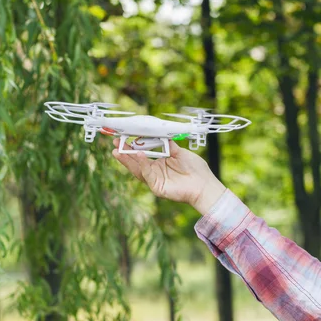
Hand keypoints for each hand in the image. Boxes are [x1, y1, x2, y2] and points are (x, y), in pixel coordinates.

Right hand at [111, 138, 225, 214]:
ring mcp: (155, 180)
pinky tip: (139, 155)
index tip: (124, 137)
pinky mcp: (158, 187)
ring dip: (128, 159)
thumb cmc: (196, 170)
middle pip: (136, 162)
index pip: (143, 154)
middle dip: (125, 153)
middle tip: (115, 143)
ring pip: (138, 169)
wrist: (205, 184)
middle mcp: (155, 172)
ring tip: (119, 150)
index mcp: (160, 163)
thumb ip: (168, 145)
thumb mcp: (180, 152)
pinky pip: (148, 174)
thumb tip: (158, 133)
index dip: (133, 147)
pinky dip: (143, 165)